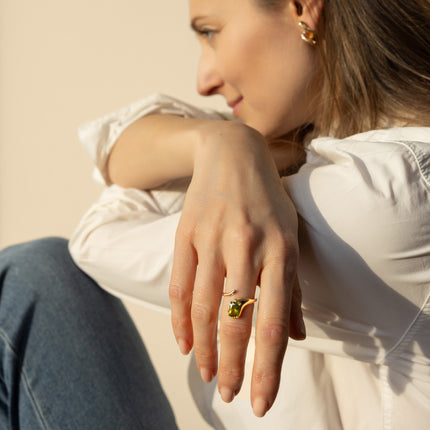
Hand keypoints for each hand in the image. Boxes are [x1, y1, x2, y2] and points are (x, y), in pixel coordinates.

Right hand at [169, 121, 304, 416]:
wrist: (231, 152)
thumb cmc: (268, 199)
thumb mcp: (291, 235)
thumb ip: (292, 288)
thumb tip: (297, 336)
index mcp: (281, 250)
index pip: (274, 321)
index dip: (268, 367)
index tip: (261, 400)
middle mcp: (247, 246)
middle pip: (235, 319)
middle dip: (231, 365)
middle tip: (227, 395)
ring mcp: (212, 238)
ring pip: (205, 306)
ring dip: (204, 348)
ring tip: (206, 374)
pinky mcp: (187, 233)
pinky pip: (181, 285)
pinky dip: (181, 318)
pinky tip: (185, 342)